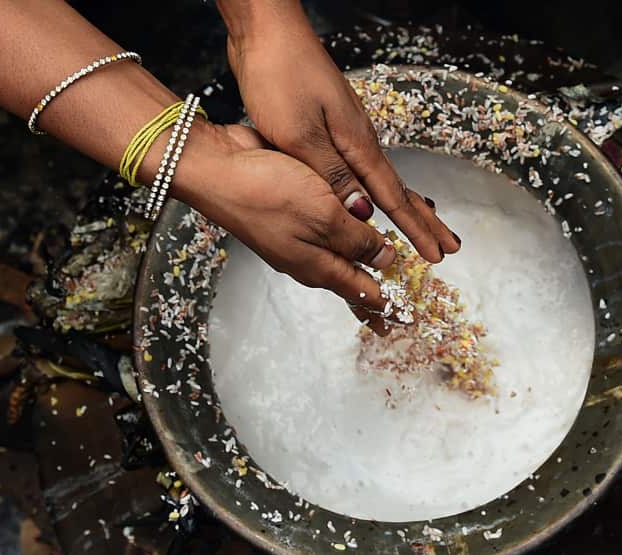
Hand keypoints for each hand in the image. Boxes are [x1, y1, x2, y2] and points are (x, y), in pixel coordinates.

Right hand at [176, 122, 397, 331]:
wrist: (217, 169)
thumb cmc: (267, 193)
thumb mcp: (325, 217)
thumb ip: (358, 240)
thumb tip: (388, 258)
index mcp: (318, 267)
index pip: (362, 292)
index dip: (386, 306)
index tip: (404, 320)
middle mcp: (308, 258)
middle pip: (349, 281)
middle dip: (374, 296)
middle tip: (394, 314)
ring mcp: (297, 237)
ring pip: (338, 257)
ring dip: (363, 265)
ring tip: (383, 273)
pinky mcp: (290, 212)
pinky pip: (327, 231)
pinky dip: (347, 238)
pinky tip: (354, 231)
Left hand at [219, 0, 459, 263]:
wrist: (266, 30)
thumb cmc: (279, 76)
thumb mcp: (299, 135)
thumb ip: (331, 176)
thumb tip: (363, 214)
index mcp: (356, 144)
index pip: (393, 198)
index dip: (414, 230)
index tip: (437, 255)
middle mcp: (359, 138)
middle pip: (397, 189)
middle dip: (424, 220)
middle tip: (449, 246)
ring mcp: (346, 130)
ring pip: (381, 179)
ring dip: (404, 206)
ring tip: (424, 224)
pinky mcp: (329, 124)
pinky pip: (361, 168)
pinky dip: (377, 189)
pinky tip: (375, 192)